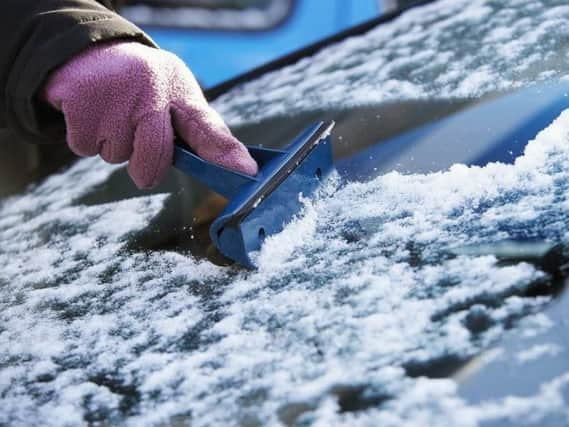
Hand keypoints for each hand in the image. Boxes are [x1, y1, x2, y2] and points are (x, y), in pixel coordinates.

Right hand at [43, 42, 257, 188]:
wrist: (89, 50)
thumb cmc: (142, 87)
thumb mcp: (175, 97)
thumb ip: (199, 130)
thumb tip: (239, 167)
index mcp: (180, 91)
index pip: (206, 126)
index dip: (224, 152)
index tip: (246, 172)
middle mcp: (151, 90)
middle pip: (154, 159)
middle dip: (146, 166)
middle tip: (138, 139)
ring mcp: (116, 95)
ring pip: (116, 156)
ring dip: (113, 146)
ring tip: (113, 113)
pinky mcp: (81, 101)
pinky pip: (85, 147)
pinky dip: (86, 138)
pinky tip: (92, 112)